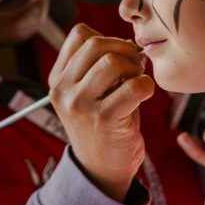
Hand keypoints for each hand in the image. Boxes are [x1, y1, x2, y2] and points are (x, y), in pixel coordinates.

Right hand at [48, 24, 154, 201]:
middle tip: (135, 66)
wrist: (101, 170)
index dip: (106, 37)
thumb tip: (132, 43)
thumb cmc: (103, 124)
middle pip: (96, 44)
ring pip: (112, 61)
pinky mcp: (104, 119)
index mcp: (58, 79)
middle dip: (124, 49)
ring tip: (137, 81)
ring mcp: (81, 105)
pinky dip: (146, 85)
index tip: (118, 54)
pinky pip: (133, 87)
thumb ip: (102, 65)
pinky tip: (145, 94)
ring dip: (134, 67)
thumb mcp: (90, 92)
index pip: (80, 34)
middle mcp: (64, 90)